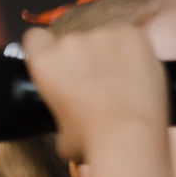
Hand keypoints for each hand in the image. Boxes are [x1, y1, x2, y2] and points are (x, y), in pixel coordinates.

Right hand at [20, 23, 168, 164]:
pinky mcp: (133, 35)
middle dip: (85, 58)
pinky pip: (132, 38)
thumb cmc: (95, 141)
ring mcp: (103, 35)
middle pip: (75, 41)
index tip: (61, 63)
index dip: (48, 49)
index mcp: (45, 62)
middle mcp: (70, 43)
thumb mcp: (60, 132)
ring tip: (123, 86)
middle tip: (100, 85)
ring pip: (105, 39)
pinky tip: (138, 77)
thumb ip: (59, 109)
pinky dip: (136, 53)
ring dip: (112, 55)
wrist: (131, 136)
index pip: (37, 38)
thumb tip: (70, 113)